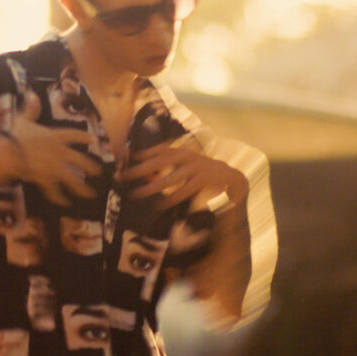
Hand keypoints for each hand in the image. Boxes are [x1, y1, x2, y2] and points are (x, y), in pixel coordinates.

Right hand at [7, 93, 101, 205]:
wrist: (9, 153)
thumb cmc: (15, 135)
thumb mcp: (23, 119)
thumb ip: (30, 109)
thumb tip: (32, 94)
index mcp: (55, 136)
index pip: (74, 135)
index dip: (84, 137)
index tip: (94, 139)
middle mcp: (59, 152)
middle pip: (79, 160)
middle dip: (90, 166)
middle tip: (98, 172)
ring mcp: (54, 167)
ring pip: (71, 178)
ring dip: (81, 187)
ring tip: (89, 194)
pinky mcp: (45, 179)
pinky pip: (54, 190)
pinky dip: (59, 197)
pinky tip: (65, 203)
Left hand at [122, 137, 246, 210]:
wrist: (232, 179)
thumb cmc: (200, 174)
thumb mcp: (184, 167)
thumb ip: (167, 169)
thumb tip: (144, 177)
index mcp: (183, 152)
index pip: (159, 150)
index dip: (143, 154)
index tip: (126, 159)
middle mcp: (189, 157)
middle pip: (161, 161)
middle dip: (142, 169)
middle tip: (124, 177)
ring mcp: (198, 168)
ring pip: (171, 178)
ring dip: (152, 187)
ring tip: (137, 194)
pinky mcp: (204, 181)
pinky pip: (184, 190)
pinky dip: (171, 198)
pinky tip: (159, 205)